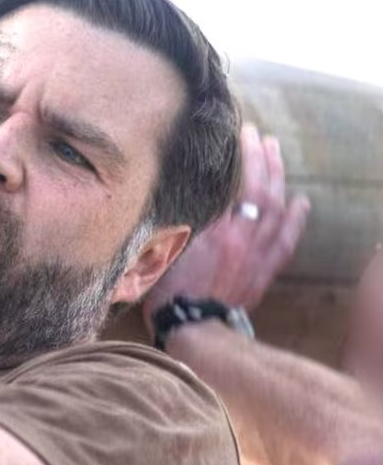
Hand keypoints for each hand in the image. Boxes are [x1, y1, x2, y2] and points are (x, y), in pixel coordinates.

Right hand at [142, 123, 310, 331]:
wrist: (194, 330)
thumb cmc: (170, 296)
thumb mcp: (163, 254)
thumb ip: (178, 228)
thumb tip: (183, 204)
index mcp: (218, 233)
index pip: (241, 186)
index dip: (247, 158)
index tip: (246, 133)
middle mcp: (243, 240)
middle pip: (264, 193)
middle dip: (267, 161)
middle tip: (265, 138)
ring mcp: (258, 256)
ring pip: (279, 212)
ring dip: (281, 181)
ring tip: (279, 157)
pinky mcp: (264, 273)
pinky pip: (286, 241)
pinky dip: (296, 219)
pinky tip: (301, 202)